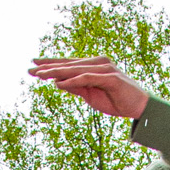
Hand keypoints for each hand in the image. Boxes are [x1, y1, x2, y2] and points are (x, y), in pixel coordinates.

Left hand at [29, 57, 148, 122]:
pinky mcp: (111, 78)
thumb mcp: (90, 96)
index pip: (69, 63)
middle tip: (31, 69)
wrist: (139, 107)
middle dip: (49, 66)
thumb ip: (76, 87)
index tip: (34, 65)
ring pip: (76, 69)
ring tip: (41, 75)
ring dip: (57, 71)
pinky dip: (74, 80)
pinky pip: (88, 78)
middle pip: (69, 63)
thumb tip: (57, 83)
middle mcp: (98, 63)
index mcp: (93, 66)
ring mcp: (105, 69)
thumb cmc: (116, 100)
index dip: (51, 64)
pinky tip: (60, 83)